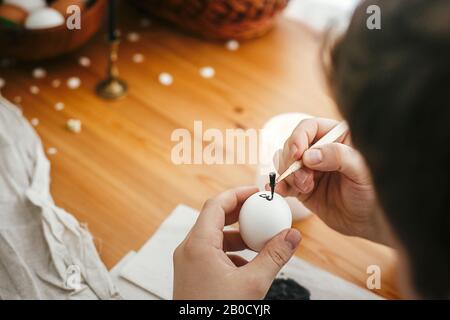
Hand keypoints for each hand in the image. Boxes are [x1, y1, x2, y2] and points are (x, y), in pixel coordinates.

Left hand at [173, 186, 301, 299]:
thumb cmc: (218, 313)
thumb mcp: (253, 284)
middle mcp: (188, 249)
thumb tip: (292, 235)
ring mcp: (189, 262)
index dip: (238, 193)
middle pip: (214, 217)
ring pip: (214, 236)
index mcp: (198, 245)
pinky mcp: (192, 274)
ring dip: (238, 234)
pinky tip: (249, 263)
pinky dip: (231, 251)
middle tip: (262, 210)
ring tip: (260, 238)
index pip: (216, 204)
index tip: (258, 192)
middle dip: (241, 213)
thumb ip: (274, 256)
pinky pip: (212, 252)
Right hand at [273, 118, 388, 243]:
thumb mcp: (361, 170)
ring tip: (305, 188)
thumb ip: (338, 157)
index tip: (297, 154)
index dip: (298, 138)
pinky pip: (285, 182)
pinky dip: (280, 186)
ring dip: (289, 175)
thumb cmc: (373, 192)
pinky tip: (281, 191)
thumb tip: (308, 156)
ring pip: (286, 163)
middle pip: (293, 145)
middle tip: (304, 179)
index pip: (309, 128)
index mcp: (337, 137)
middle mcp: (320, 150)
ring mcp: (309, 169)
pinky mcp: (302, 187)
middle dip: (293, 162)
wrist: (369, 221)